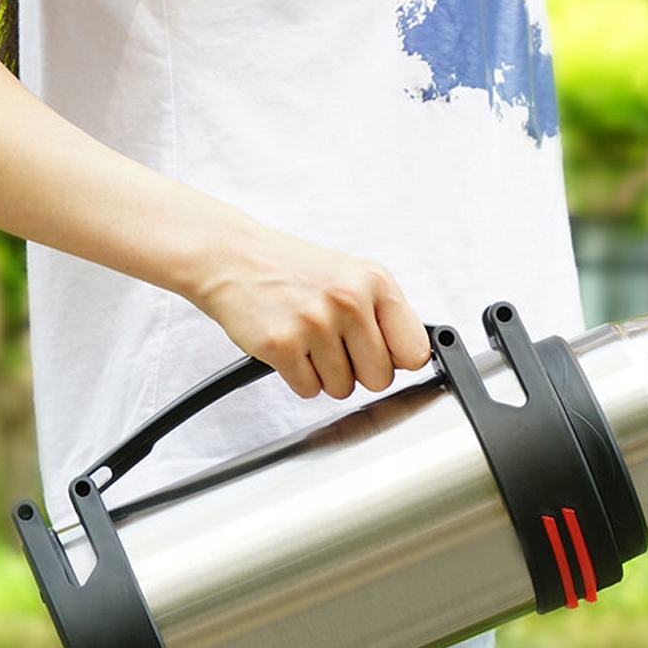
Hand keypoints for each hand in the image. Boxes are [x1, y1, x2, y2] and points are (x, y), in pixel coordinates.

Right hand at [192, 222, 430, 399]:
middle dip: (359, 371)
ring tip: (308, 339)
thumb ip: (385, 315)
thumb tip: (412, 359)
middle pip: (380, 379)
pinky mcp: (281, 345)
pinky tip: (289, 346)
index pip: (415, 351)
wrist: (233, 257)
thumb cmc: (296, 272)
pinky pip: (309, 390)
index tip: (383, 354)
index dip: (397, 359)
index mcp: (375, 281)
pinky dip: (298, 377)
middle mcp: (349, 300)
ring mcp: (315, 323)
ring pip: (343, 389)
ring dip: (325, 374)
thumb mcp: (353, 276)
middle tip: (336, 345)